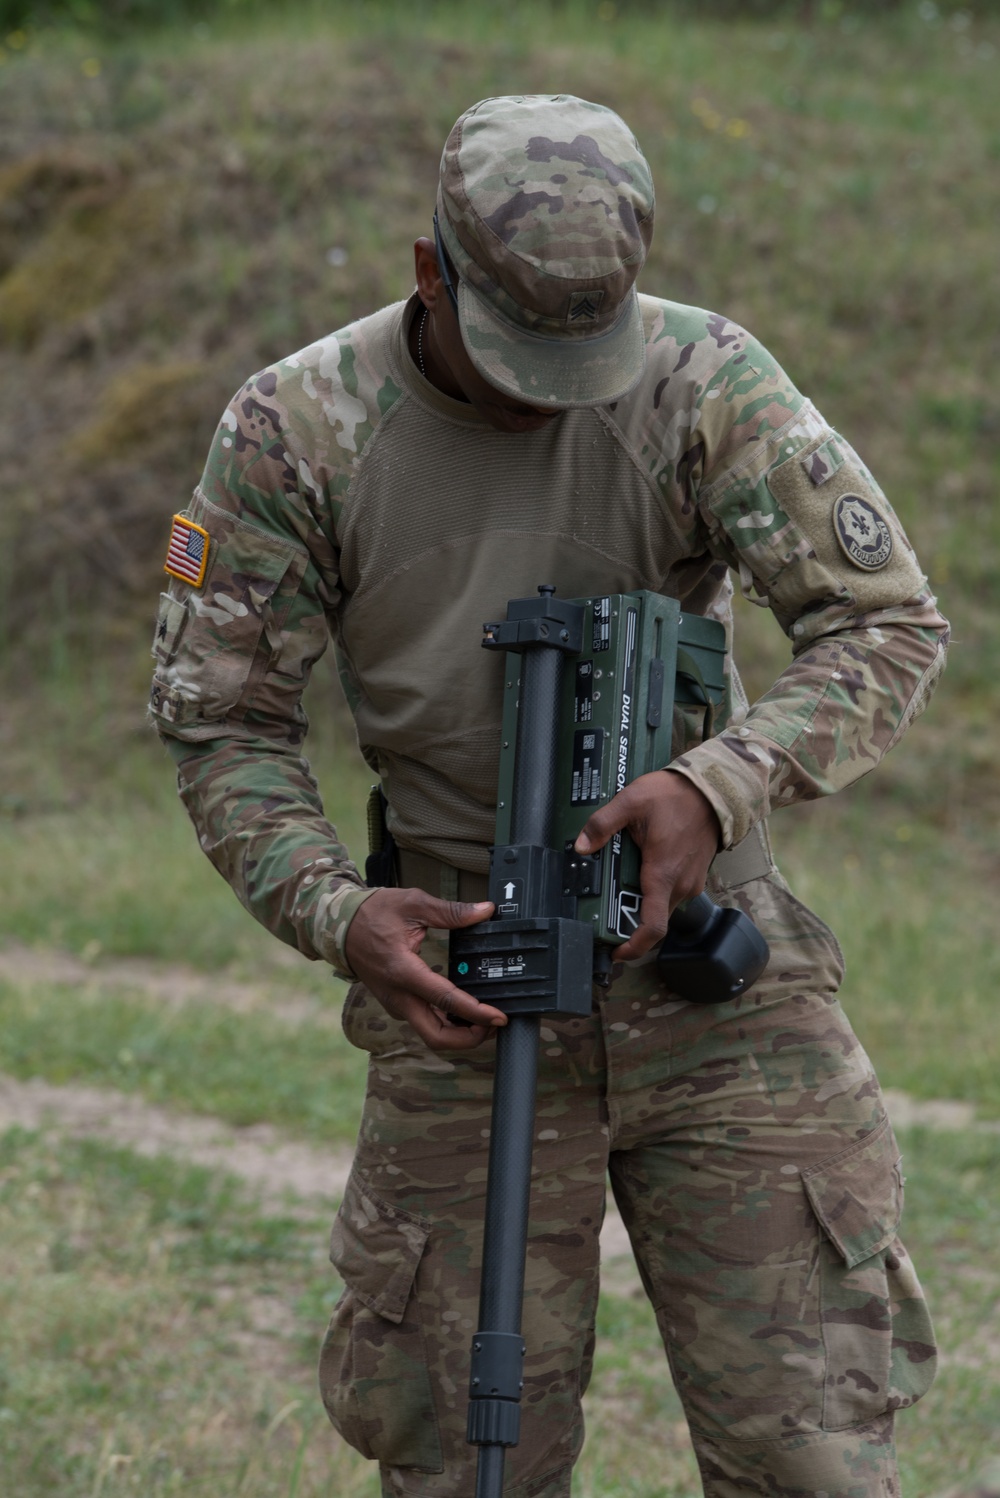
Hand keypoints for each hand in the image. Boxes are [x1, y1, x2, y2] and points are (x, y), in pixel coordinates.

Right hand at [343, 888, 505, 1050]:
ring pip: (430, 1034)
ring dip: (459, 1034)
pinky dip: (447, 1024)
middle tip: (494, 1024)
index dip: (476, 1013)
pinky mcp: (396, 1004)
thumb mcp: (413, 904)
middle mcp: (398, 996)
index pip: (445, 1000)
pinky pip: (424, 1022)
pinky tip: (464, 1011)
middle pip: (436, 1036)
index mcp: (403, 971)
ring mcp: (395, 1003)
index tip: (499, 1017)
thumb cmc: (373, 913)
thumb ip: (451, 911)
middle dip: (469, 1038)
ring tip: (485, 1019)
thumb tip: (485, 911)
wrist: (340, 926)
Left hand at [574, 771, 721, 960]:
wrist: (713, 789)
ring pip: (661, 905)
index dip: (634, 947)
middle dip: (628, 920)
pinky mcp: (694, 875)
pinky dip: (654, 890)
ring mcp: (690, 882)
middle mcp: (680, 885)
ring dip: (640, 902)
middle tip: (603, 907)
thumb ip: (603, 824)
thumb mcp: (632, 801)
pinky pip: (671, 893)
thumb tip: (582, 846)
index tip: (616, 953)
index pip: (652, 927)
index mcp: (663, 875)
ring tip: (617, 883)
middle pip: (652, 918)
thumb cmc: (676, 796)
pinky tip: (638, 870)